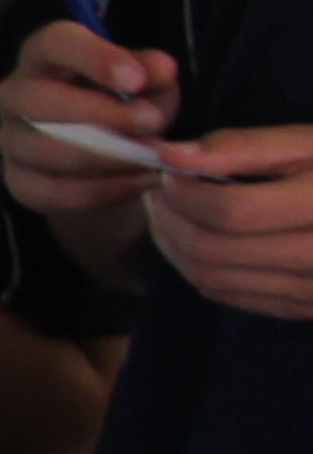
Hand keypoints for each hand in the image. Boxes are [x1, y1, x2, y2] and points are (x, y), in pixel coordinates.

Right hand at [0, 21, 181, 222]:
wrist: (107, 164)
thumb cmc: (124, 108)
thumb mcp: (148, 85)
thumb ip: (153, 74)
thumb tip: (159, 69)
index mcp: (45, 56)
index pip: (54, 42)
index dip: (93, 58)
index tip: (136, 80)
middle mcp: (15, 94)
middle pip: (36, 98)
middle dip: (98, 113)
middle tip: (151, 123)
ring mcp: (10, 139)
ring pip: (43, 148)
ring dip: (105, 155)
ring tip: (152, 158)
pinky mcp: (17, 181)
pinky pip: (53, 189)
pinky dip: (102, 189)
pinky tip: (139, 182)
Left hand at [148, 122, 312, 320]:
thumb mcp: (312, 144)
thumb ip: (244, 148)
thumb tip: (171, 154)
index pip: (231, 211)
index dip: (184, 191)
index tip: (166, 168)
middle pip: (212, 250)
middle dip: (168, 218)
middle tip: (157, 190)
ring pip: (211, 279)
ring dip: (173, 245)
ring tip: (168, 212)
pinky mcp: (305, 309)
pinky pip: (230, 295)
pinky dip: (197, 268)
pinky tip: (195, 238)